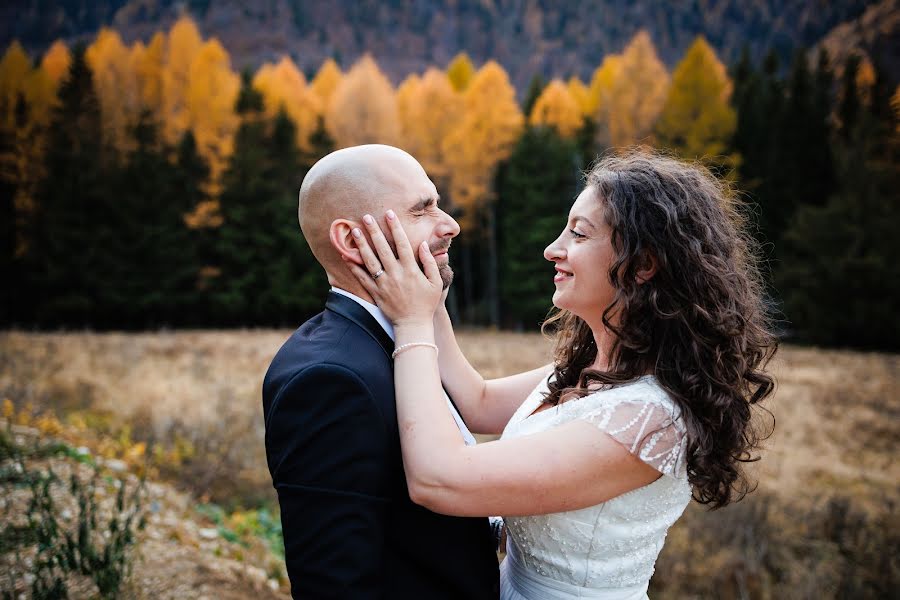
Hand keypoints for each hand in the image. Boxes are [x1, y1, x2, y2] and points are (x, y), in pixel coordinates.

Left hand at [346, 210, 442, 326]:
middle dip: (374, 231)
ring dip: (362, 244)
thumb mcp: (436, 283)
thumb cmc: (426, 303)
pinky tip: (346, 255)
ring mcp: (384, 284)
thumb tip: (423, 244)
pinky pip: (362, 278)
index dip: (396, 228)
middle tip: (366, 216)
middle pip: (383, 248)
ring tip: (354, 231)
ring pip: (370, 260)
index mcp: (411, 270)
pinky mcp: (376, 293)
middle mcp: (396, 274)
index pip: (403, 244)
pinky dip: (353, 267)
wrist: (413, 325)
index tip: (390, 214)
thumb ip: (430, 263)